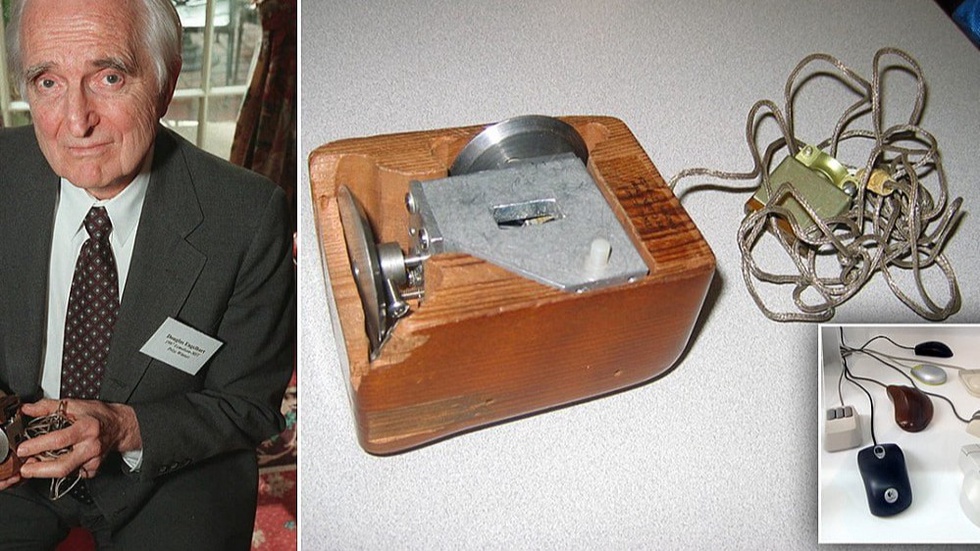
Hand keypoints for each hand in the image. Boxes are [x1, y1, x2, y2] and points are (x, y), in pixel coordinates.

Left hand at [16, 399, 141, 479]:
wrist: (119, 426)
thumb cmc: (98, 415)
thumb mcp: (74, 404)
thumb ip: (48, 406)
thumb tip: (27, 409)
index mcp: (86, 428)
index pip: (59, 440)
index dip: (38, 446)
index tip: (22, 449)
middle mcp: (91, 446)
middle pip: (63, 466)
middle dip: (39, 470)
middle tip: (24, 469)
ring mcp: (93, 460)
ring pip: (65, 473)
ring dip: (46, 471)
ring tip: (34, 464)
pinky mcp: (93, 470)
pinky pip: (72, 474)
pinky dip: (60, 470)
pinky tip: (55, 463)